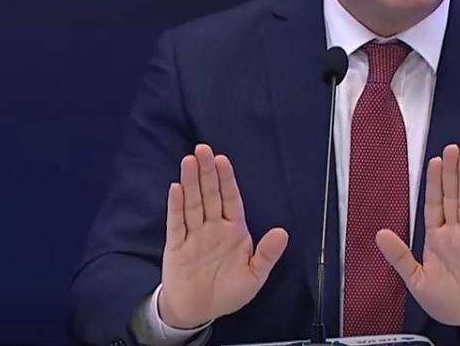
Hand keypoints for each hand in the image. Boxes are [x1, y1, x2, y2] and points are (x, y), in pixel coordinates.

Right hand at [158, 144, 288, 328]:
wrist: (199, 311)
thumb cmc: (228, 291)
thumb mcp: (255, 276)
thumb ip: (267, 254)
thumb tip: (283, 232)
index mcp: (234, 230)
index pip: (231, 199)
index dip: (227, 180)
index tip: (223, 160)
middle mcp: (213, 227)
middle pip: (210, 195)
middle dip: (207, 172)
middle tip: (203, 149)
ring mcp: (193, 234)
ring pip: (192, 203)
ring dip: (191, 182)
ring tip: (189, 161)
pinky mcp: (176, 245)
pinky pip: (176, 223)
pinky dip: (175, 206)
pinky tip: (176, 188)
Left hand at [375, 144, 459, 336]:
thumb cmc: (449, 300)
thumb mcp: (416, 280)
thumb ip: (399, 257)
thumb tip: (378, 234)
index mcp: (437, 239)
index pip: (434, 205)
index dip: (434, 183)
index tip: (434, 162)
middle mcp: (456, 233)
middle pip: (452, 198)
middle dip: (451, 174)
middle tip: (451, 148)